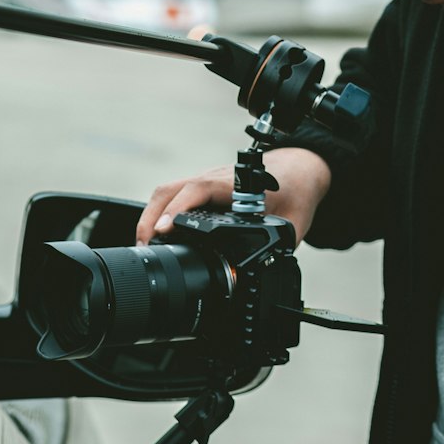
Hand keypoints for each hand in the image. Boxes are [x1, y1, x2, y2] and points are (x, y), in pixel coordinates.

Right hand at [136, 146, 331, 247]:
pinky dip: (160, 213)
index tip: (163, 230)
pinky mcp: (202, 188)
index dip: (178, 209)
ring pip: (168, 191)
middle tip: (145, 248)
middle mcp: (216, 179)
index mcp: (238, 184)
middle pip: (172, 189)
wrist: (299, 170)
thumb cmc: (295, 191)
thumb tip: (259, 273)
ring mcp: (206, 181)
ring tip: (145, 246)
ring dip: (151, 215)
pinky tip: (156, 234)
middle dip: (152, 217)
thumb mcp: (292, 224)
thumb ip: (278, 247)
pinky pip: (174, 195)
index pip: (200, 189)